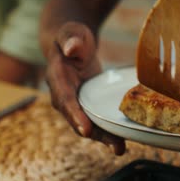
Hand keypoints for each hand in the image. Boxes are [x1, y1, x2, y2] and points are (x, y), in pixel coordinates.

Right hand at [45, 22, 125, 154]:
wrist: (71, 43)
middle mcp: (63, 96)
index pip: (65, 99)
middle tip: (114, 146)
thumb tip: (71, 48)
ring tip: (120, 148)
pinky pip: (95, 120)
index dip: (75, 115)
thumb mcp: (71, 31)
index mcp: (57, 78)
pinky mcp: (87, 105)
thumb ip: (70, 38)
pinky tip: (122, 141)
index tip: (85, 129)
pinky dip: (108, 131)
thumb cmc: (72, 36)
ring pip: (88, 124)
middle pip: (77, 119)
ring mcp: (76, 103)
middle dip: (94, 134)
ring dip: (104, 138)